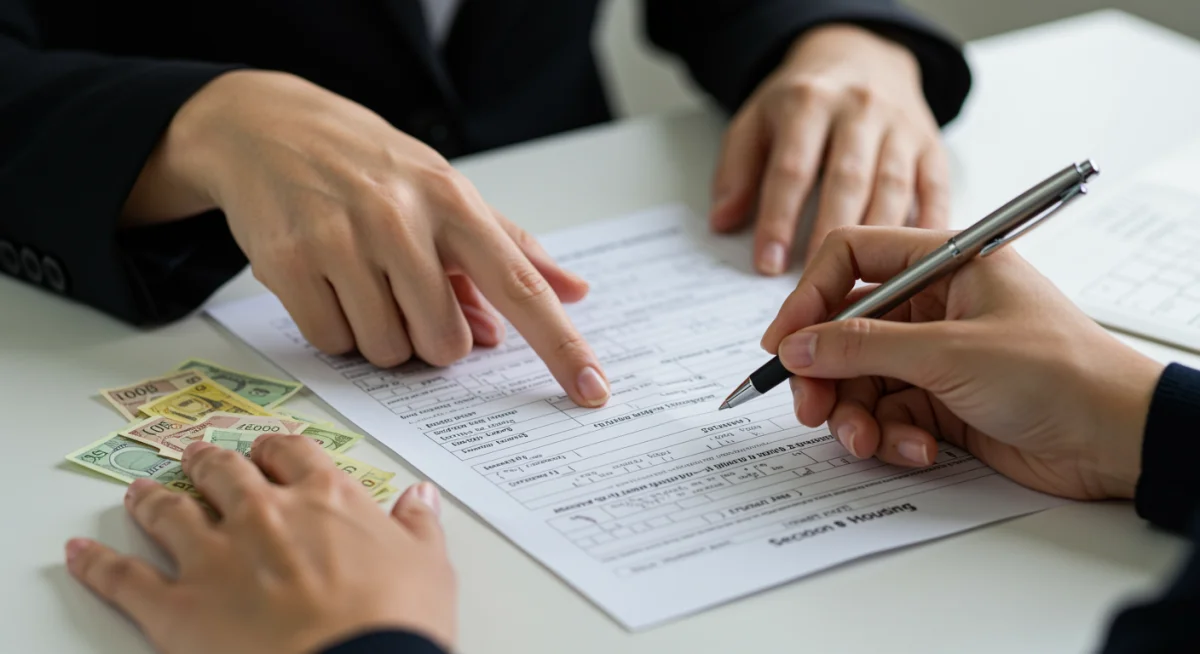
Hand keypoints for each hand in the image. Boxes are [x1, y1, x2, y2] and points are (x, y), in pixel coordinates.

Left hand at [65, 435, 455, 653]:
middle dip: (209, 462)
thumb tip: (420, 497)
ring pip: (169, 512)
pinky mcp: (178, 607)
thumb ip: (419, 525)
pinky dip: (97, 564)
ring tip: (140, 492)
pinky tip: (84, 554)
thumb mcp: (430, 566)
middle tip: (201, 458)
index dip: (275, 450)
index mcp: (324, 498)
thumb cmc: (397, 621)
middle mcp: (263, 515)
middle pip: (223, 471)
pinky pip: (124, 579)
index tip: (270, 452)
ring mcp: (215, 558)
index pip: (290, 454)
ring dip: (152, 498)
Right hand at [123, 70, 609, 406]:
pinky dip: (336, 330)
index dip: (560, 344)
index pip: (520, 285)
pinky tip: (328, 283)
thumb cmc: (369, 164)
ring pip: (388, 351)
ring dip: (381, 335)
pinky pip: (334, 344)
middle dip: (432, 338)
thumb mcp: (444, 187)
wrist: (266, 126)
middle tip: (408, 296)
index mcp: (453, 201)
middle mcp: (401, 219)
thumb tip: (572, 292)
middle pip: (446, 344)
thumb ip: (510, 244)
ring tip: (363, 281)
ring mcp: (342, 241)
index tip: (592, 389)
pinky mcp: (291, 264)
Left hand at [711, 24, 949, 272]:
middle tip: (813, 286)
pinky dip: (929, 226)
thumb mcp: (756, 120)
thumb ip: (736, 170)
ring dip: (876, 241)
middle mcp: (860, 110)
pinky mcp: (930, 144)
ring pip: (892, 187)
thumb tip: (722, 222)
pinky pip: (935, 188)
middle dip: (828, 235)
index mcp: (809, 102)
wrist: (860, 54)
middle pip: (847, 179)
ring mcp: (901, 126)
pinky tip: (916, 266)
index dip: (779, 219)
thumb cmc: (803, 99)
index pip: (792, 167)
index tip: (768, 264)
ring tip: (859, 289)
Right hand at [760, 226, 1163, 499]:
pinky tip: (918, 452)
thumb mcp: (950, 353)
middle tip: (811, 408)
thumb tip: (796, 347)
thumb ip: (863, 348)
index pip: (851, 258)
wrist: (1119, 440)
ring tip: (868, 442)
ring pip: (861, 380)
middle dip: (825, 373)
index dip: (809, 298)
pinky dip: (891, 437)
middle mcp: (935, 304)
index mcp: (945, 263)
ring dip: (856, 415)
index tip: (783, 344)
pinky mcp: (941, 402)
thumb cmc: (1058, 373)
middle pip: (846, 329)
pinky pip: (888, 415)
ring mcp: (936, 355)